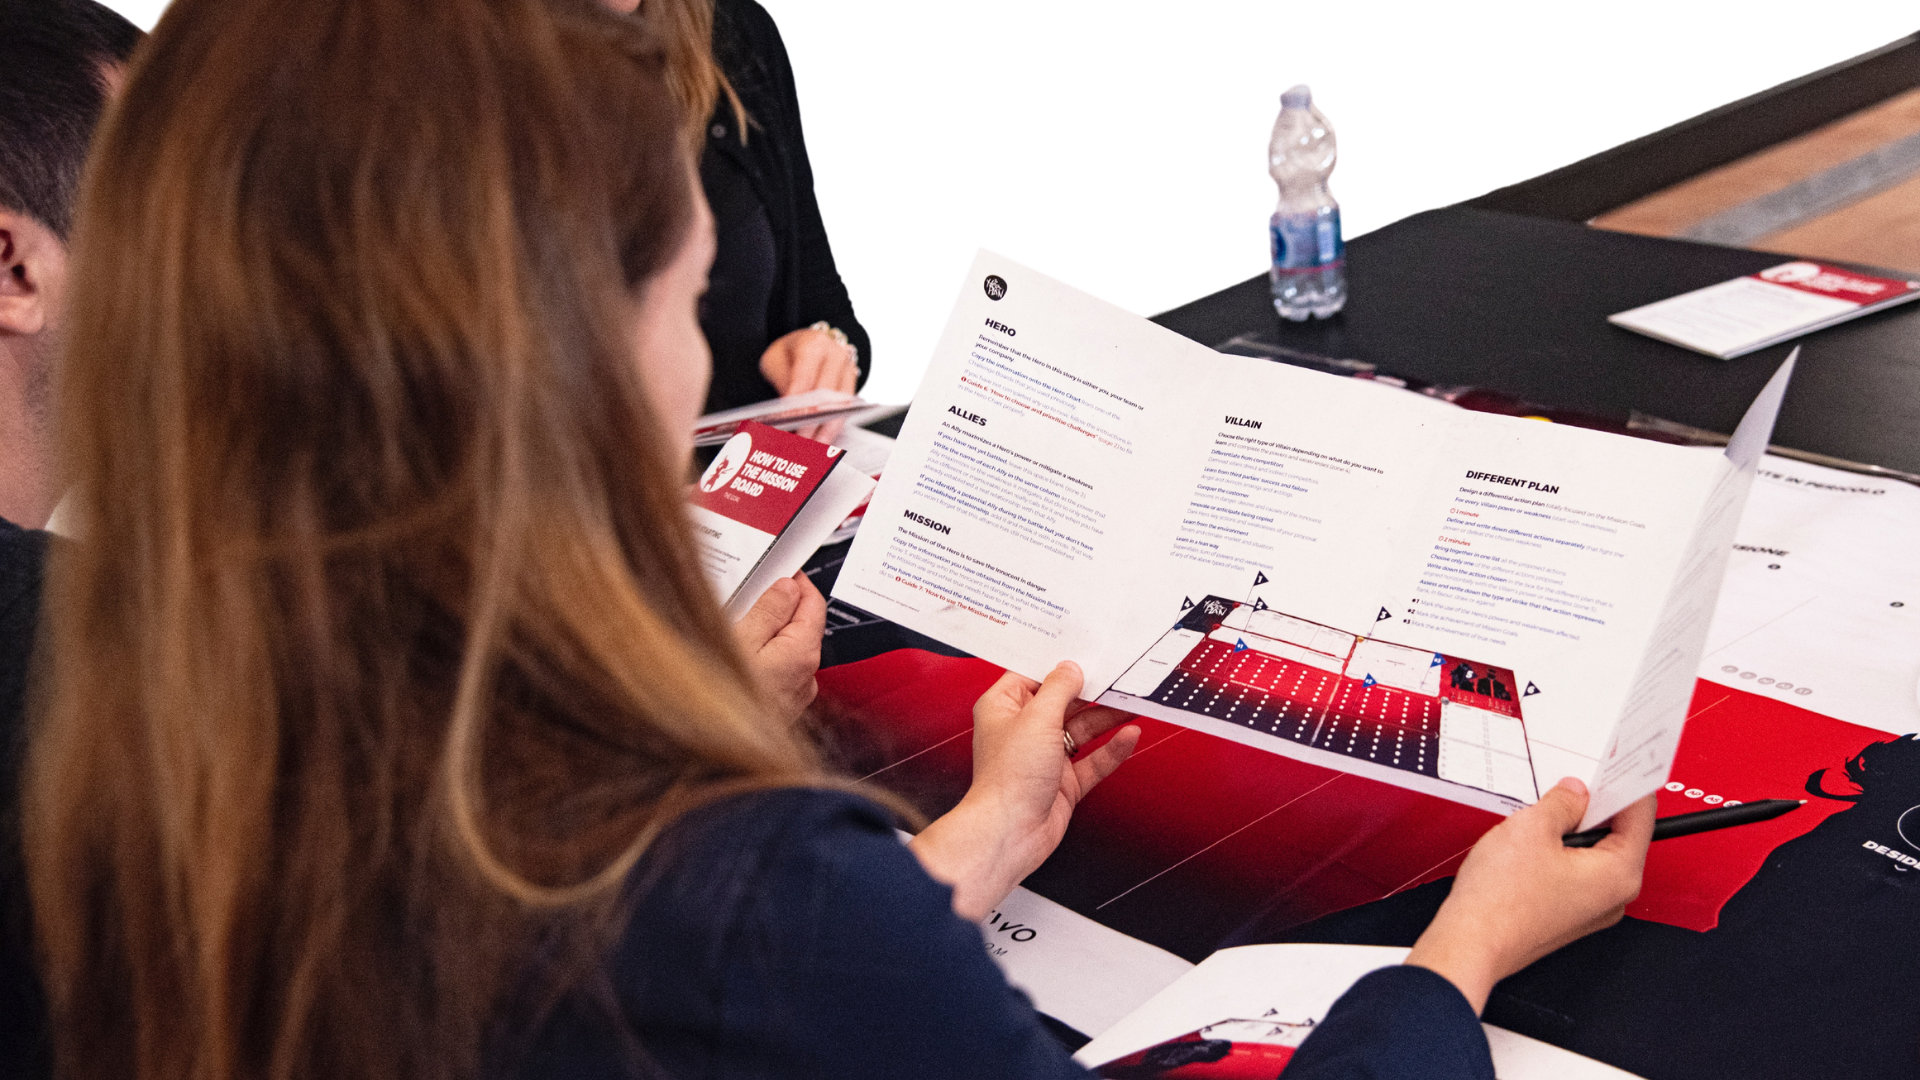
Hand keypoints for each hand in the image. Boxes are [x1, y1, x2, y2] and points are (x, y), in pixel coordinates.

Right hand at [730, 573, 824, 722]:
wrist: (709, 759)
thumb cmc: (719, 703)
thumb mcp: (739, 639)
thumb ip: (768, 610)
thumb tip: (786, 587)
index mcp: (802, 653)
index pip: (813, 602)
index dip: (796, 580)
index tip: (778, 567)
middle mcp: (806, 677)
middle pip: (800, 626)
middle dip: (778, 606)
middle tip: (749, 593)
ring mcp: (793, 696)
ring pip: (786, 650)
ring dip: (766, 634)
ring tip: (734, 626)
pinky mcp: (778, 709)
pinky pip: (775, 673)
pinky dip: (760, 659)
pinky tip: (733, 658)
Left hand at [759, 327, 858, 442]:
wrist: (808, 343)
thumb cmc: (789, 353)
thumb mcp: (775, 361)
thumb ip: (782, 383)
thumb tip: (786, 413)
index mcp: (814, 344)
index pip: (805, 378)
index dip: (797, 403)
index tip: (787, 423)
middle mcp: (836, 355)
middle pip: (827, 394)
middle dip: (812, 422)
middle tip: (797, 442)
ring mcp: (848, 370)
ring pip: (840, 406)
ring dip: (826, 430)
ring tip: (811, 448)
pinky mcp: (852, 385)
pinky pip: (844, 411)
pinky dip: (832, 428)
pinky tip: (821, 441)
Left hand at [909, 662, 1140, 919]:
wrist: (1011, 832)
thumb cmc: (1008, 779)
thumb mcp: (1037, 718)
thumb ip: (1059, 689)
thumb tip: (1071, 669)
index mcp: (1003, 708)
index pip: (1034, 676)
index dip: (1060, 666)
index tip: (1086, 655)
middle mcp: (1023, 731)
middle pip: (1064, 703)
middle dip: (1092, 692)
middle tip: (1120, 677)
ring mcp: (1045, 757)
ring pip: (1082, 730)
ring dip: (1107, 717)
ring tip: (1132, 702)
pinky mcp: (1064, 782)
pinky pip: (1093, 760)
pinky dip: (1111, 749)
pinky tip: (1128, 736)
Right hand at [1405, 778, 1654, 1013]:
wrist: (1470, 943)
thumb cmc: (1500, 900)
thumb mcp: (1532, 827)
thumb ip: (1562, 803)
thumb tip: (1575, 793)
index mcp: (1619, 874)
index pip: (1640, 816)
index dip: (1624, 783)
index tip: (1614, 765)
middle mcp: (1613, 897)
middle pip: (1618, 836)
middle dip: (1594, 807)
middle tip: (1570, 785)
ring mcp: (1590, 910)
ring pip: (1594, 855)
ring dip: (1572, 830)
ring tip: (1541, 818)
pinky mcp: (1567, 915)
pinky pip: (1575, 873)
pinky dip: (1560, 853)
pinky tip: (1532, 844)